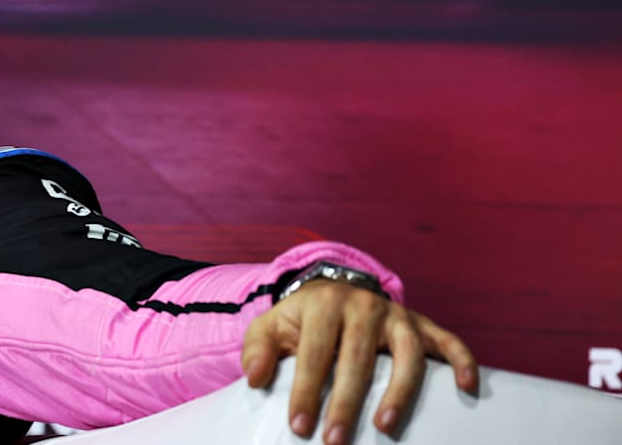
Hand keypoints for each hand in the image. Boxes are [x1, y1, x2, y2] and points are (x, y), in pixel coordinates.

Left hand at [240, 279, 477, 443]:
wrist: (333, 291)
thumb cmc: (300, 321)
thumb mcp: (270, 327)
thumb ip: (257, 350)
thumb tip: (254, 379)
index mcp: (322, 305)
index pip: (315, 354)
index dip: (307, 391)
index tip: (299, 427)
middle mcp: (362, 305)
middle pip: (357, 358)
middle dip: (346, 403)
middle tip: (334, 441)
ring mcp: (396, 314)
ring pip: (405, 353)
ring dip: (399, 392)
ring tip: (385, 427)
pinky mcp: (422, 323)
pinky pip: (447, 340)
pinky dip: (461, 360)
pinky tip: (466, 387)